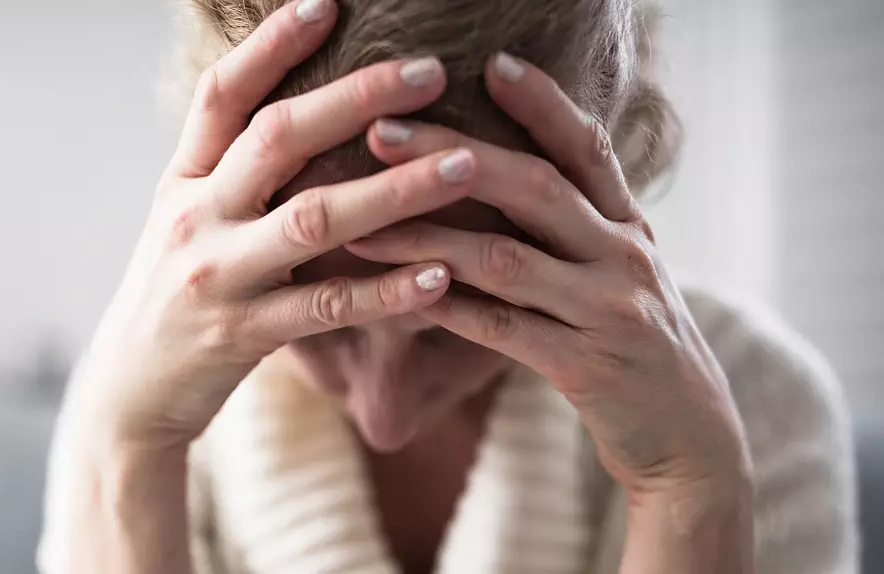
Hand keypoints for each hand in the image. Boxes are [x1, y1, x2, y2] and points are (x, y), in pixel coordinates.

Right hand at [65, 0, 480, 448]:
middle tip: (430, 72)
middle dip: (356, 99)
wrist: (129, 391)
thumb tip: (306, 114)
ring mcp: (217, 276)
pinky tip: (440, 274)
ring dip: (395, 188)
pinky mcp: (242, 335)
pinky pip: (326, 306)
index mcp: (182, 181)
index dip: (271, 45)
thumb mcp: (188, 221)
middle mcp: (194, 216)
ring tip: (467, 166)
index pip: (222, 96)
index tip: (329, 4)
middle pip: (277, 139)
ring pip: (314, 219)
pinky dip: (386, 289)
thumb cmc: (176, 294)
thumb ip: (232, 171)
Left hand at [347, 53, 750, 502]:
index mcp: (628, 226)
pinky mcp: (589, 367)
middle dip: (452, 156)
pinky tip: (402, 294)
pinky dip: (450, 306)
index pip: (586, 148)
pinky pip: (505, 330)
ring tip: (361, 225)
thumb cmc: (637, 347)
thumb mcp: (619, 274)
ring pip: (507, 259)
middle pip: (535, 188)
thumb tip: (496, 178)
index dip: (542, 102)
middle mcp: (624, 256)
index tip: (490, 63)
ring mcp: (610, 311)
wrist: (691, 438)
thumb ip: (576, 227)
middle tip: (381, 132)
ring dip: (427, 236)